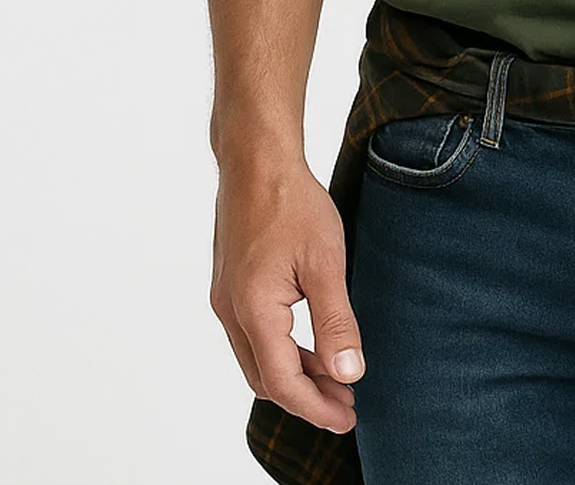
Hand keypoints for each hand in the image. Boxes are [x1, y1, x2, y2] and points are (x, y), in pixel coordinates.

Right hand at [210, 154, 366, 432]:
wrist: (256, 159)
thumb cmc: (291, 202)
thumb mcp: (325, 261)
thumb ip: (336, 321)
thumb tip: (349, 372)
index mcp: (252, 310)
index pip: (282, 382)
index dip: (316, 406)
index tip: (348, 416)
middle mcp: (230, 311)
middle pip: (265, 378)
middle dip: (306, 397)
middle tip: (347, 404)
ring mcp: (226, 299)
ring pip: (257, 359)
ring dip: (295, 375)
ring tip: (336, 379)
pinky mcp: (230, 286)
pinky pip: (253, 336)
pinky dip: (282, 350)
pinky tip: (311, 346)